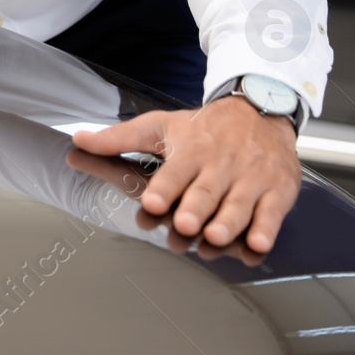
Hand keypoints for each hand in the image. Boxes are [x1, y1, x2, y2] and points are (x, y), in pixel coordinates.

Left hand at [69, 96, 300, 252]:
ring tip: (215, 237)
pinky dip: (265, 229)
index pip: (175, 172)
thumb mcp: (160, 127)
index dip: (164, 188)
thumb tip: (78, 140)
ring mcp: (250, 179)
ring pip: (238, 204)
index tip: (151, 202)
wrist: (260, 110)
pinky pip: (272, 213)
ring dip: (228, 222)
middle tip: (184, 224)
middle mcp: (221, 165)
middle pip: (206, 191)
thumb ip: (120, 138)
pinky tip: (256, 244)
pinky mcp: (277, 190)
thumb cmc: (204, 127)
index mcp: (191, 150)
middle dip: (195, 208)